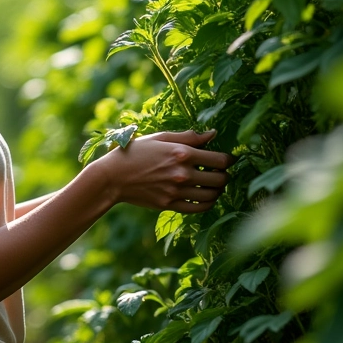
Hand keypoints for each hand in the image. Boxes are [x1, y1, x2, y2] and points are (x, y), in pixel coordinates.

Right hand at [97, 129, 232, 213]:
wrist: (113, 177)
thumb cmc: (135, 152)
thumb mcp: (159, 138)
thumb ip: (188, 137)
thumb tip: (213, 134)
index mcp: (181, 153)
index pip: (220, 160)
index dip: (229, 160)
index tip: (227, 159)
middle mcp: (182, 173)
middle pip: (220, 179)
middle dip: (225, 175)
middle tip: (221, 172)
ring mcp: (177, 191)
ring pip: (212, 195)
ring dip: (217, 190)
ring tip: (214, 184)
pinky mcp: (170, 204)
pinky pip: (199, 208)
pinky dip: (207, 203)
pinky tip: (205, 197)